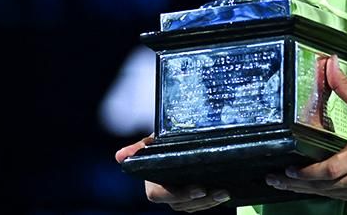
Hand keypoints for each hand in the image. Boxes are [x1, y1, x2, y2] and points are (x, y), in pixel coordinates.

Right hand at [116, 135, 231, 211]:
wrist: (175, 139)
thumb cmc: (162, 139)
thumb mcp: (152, 140)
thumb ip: (139, 148)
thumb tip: (119, 156)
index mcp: (152, 182)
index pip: (161, 195)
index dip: (179, 195)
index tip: (199, 189)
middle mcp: (164, 193)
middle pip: (181, 204)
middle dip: (201, 201)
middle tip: (220, 191)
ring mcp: (178, 197)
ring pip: (192, 207)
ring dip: (210, 202)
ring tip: (226, 192)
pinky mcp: (191, 196)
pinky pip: (200, 204)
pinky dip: (212, 200)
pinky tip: (226, 192)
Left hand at [264, 56, 346, 202]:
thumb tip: (330, 65)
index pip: (330, 170)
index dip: (307, 173)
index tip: (289, 168)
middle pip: (324, 186)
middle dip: (297, 184)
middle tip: (276, 179)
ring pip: (330, 195)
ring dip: (307, 190)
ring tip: (286, 184)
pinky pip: (341, 198)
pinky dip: (325, 193)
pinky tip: (311, 189)